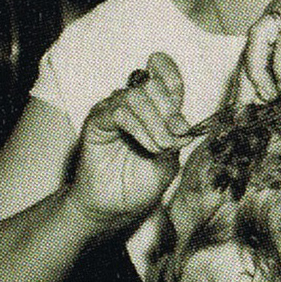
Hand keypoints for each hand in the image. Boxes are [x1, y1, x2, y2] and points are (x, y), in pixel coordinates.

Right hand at [70, 51, 192, 223]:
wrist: (113, 208)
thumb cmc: (138, 185)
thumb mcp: (168, 161)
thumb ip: (175, 138)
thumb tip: (184, 124)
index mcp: (152, 107)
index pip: (162, 73)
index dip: (173, 79)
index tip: (183, 114)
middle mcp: (131, 103)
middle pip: (152, 83)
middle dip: (169, 109)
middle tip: (176, 135)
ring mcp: (112, 110)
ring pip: (137, 96)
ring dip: (155, 123)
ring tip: (161, 147)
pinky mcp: (96, 121)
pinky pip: (120, 112)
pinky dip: (139, 128)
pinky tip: (150, 147)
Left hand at [230, 0, 280, 105]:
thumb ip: (278, 81)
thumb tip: (251, 101)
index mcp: (280, 16)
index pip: (251, 47)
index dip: (243, 78)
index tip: (239, 107)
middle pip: (250, 41)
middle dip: (246, 78)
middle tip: (250, 106)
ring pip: (259, 35)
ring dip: (258, 70)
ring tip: (268, 95)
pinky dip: (280, 64)